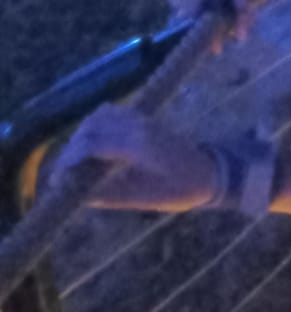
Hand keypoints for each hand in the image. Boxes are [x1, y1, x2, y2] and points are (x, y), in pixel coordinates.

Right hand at [59, 105, 218, 210]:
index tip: (58, 179)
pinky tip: (94, 146)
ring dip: (83, 134)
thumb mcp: (145, 199)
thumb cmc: (182, 189)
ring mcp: (143, 118)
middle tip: (64, 172)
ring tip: (77, 161)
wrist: (211, 171)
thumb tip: (79, 196)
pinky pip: (113, 112)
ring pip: (100, 115)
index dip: (70, 160)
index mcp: (139, 145)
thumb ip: (111, 195)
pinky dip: (97, 124)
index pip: (92, 144)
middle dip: (72, 147)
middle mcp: (139, 125)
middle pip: (92, 126)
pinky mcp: (145, 117)